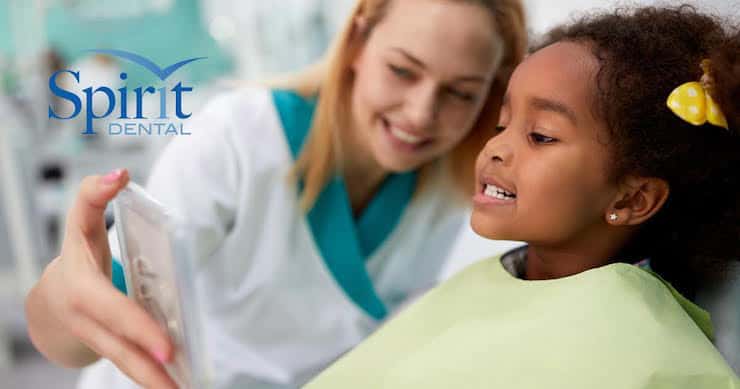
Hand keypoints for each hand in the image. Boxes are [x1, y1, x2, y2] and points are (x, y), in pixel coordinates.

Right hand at [28, 169, 177, 387]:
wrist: (48, 300)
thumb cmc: (75, 255)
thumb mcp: (78, 222)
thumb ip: (94, 195)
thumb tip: (120, 173)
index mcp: (80, 289)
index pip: (113, 310)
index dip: (138, 327)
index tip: (167, 346)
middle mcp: (85, 320)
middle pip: (120, 347)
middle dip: (149, 364)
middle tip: (180, 378)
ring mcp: (95, 340)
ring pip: (125, 364)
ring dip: (154, 382)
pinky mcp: (108, 350)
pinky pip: (131, 367)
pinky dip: (152, 378)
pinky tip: (178, 386)